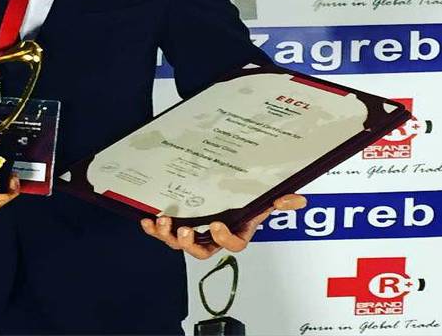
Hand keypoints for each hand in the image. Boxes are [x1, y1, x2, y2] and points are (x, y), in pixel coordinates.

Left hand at [139, 193, 307, 258]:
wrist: (227, 191)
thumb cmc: (244, 199)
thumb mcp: (263, 198)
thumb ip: (280, 200)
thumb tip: (296, 199)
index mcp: (235, 232)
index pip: (233, 245)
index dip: (224, 239)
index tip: (216, 225)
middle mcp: (213, 237)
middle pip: (201, 251)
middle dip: (190, 243)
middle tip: (184, 230)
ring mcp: (194, 233)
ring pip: (179, 243)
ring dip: (168, 236)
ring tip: (161, 222)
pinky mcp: (177, 226)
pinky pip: (165, 233)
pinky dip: (154, 229)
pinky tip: (145, 219)